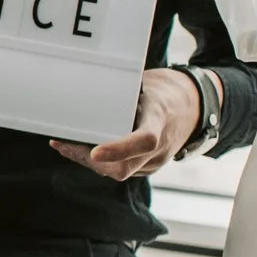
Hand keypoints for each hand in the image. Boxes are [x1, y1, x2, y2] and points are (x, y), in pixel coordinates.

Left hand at [51, 66, 203, 180]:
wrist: (194, 107)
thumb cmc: (163, 92)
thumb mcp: (146, 84)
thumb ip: (122, 94)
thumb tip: (85, 90)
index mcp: (160, 120)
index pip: (144, 141)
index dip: (118, 149)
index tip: (94, 152)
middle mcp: (160, 147)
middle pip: (123, 167)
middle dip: (88, 160)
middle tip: (62, 144)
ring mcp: (155, 161)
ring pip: (118, 172)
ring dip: (87, 162)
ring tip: (62, 145)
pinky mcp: (148, 167)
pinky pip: (120, 170)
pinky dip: (98, 162)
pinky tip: (78, 150)